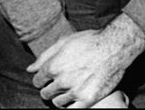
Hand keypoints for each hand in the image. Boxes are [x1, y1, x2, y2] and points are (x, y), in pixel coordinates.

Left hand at [27, 14, 144, 107]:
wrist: (114, 47)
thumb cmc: (89, 41)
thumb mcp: (64, 42)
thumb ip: (44, 56)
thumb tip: (30, 69)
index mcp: (53, 66)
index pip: (37, 81)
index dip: (42, 79)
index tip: (48, 78)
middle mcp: (62, 80)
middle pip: (46, 93)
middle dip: (49, 88)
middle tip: (59, 83)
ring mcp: (75, 91)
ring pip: (57, 103)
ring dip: (60, 98)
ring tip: (69, 89)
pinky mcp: (88, 99)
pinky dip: (70, 106)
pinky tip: (75, 99)